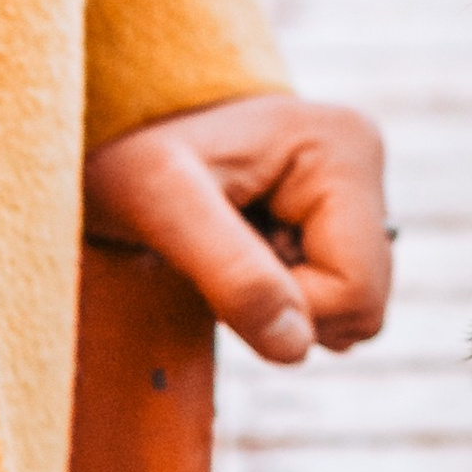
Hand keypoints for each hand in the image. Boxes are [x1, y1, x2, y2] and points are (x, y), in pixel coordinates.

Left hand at [83, 93, 391, 364]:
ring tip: (228, 245)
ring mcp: (355, 185)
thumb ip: (231, 273)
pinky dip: (282, 291)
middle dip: (285, 304)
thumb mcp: (161, 204)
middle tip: (219, 257)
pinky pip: (334, 293)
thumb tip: (296, 347)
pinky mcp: (337, 209)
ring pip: (351, 307)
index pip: (357, 291)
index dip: (287, 309)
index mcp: (343, 148)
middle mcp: (363, 160)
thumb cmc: (123, 147)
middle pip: (364, 304)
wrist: (108, 124)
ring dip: (282, 300)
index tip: (218, 267)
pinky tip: (241, 244)